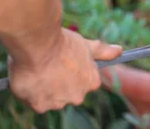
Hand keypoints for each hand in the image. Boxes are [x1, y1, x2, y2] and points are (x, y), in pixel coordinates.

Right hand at [7, 28, 122, 112]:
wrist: (39, 45)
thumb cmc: (63, 43)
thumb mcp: (86, 45)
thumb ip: (103, 51)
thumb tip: (119, 50)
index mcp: (91, 83)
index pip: (83, 82)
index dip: (72, 71)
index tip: (64, 62)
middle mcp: (77, 97)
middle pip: (66, 92)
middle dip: (58, 82)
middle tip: (50, 65)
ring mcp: (59, 103)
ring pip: (49, 97)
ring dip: (43, 86)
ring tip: (39, 68)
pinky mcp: (39, 106)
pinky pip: (33, 100)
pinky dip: (29, 91)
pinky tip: (30, 76)